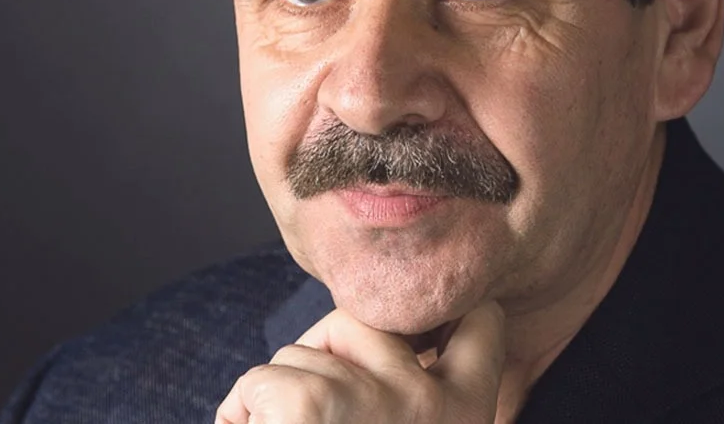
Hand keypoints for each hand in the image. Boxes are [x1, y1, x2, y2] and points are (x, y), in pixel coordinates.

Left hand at [215, 301, 505, 423]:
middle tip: (318, 418)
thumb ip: (418, 393)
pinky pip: (258, 380)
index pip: (483, 324)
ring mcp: (371, 400)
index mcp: (466, 416)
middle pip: (360, 324)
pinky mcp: (309, 405)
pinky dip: (240, 417)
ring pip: (301, 355)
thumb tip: (405, 334)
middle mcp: (429, 401)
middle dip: (323, 360)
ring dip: (280, 399)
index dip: (459, 311)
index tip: (439, 320)